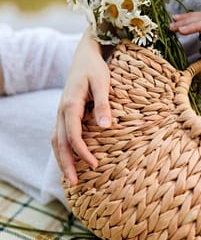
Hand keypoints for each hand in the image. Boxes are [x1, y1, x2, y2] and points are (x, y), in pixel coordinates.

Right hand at [51, 28, 111, 185]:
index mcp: (70, 104)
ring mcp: (60, 111)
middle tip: (74, 183)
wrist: (84, 55)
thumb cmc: (95, 68)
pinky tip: (67, 158)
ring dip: (61, 158)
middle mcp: (61, 110)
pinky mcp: (64, 112)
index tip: (95, 165)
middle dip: (66, 163)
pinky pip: (59, 134)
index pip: (73, 134)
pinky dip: (61, 149)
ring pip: (56, 139)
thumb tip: (105, 127)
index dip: (82, 152)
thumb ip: (103, 104)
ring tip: (68, 177)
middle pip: (60, 141)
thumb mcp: (102, 82)